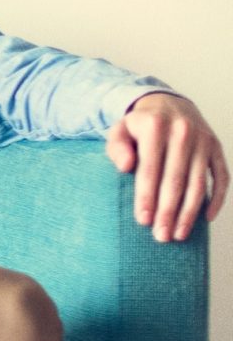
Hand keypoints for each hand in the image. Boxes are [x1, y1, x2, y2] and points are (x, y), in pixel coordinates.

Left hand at [106, 92, 225, 243]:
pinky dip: (217, 198)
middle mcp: (182, 132)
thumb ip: (117, 147)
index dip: (147, 197)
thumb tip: (125, 167)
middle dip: (168, 211)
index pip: (150, 169)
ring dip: (190, 212)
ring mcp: (203, 140)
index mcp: (155, 127)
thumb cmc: (138, 126)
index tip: (143, 221)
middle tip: (161, 236)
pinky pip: (222, 177)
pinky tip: (207, 219)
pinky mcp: (217, 147)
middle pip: (176, 180)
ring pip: (199, 183)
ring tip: (179, 234)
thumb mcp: (119, 130)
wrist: (168, 104)